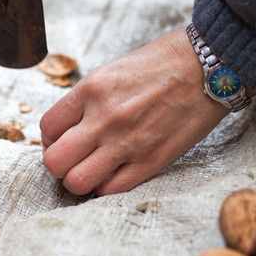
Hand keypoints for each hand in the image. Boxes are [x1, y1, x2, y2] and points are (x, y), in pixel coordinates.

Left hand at [40, 29, 227, 195]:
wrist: (208, 68)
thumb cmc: (162, 65)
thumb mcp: (114, 72)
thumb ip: (89, 100)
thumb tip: (71, 129)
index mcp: (91, 90)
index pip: (47, 128)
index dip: (51, 140)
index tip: (64, 141)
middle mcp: (104, 118)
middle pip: (54, 162)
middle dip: (60, 166)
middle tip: (74, 161)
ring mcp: (127, 143)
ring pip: (77, 183)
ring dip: (80, 181)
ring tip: (93, 171)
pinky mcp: (151, 161)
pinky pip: (111, 190)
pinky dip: (107, 187)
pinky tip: (116, 174)